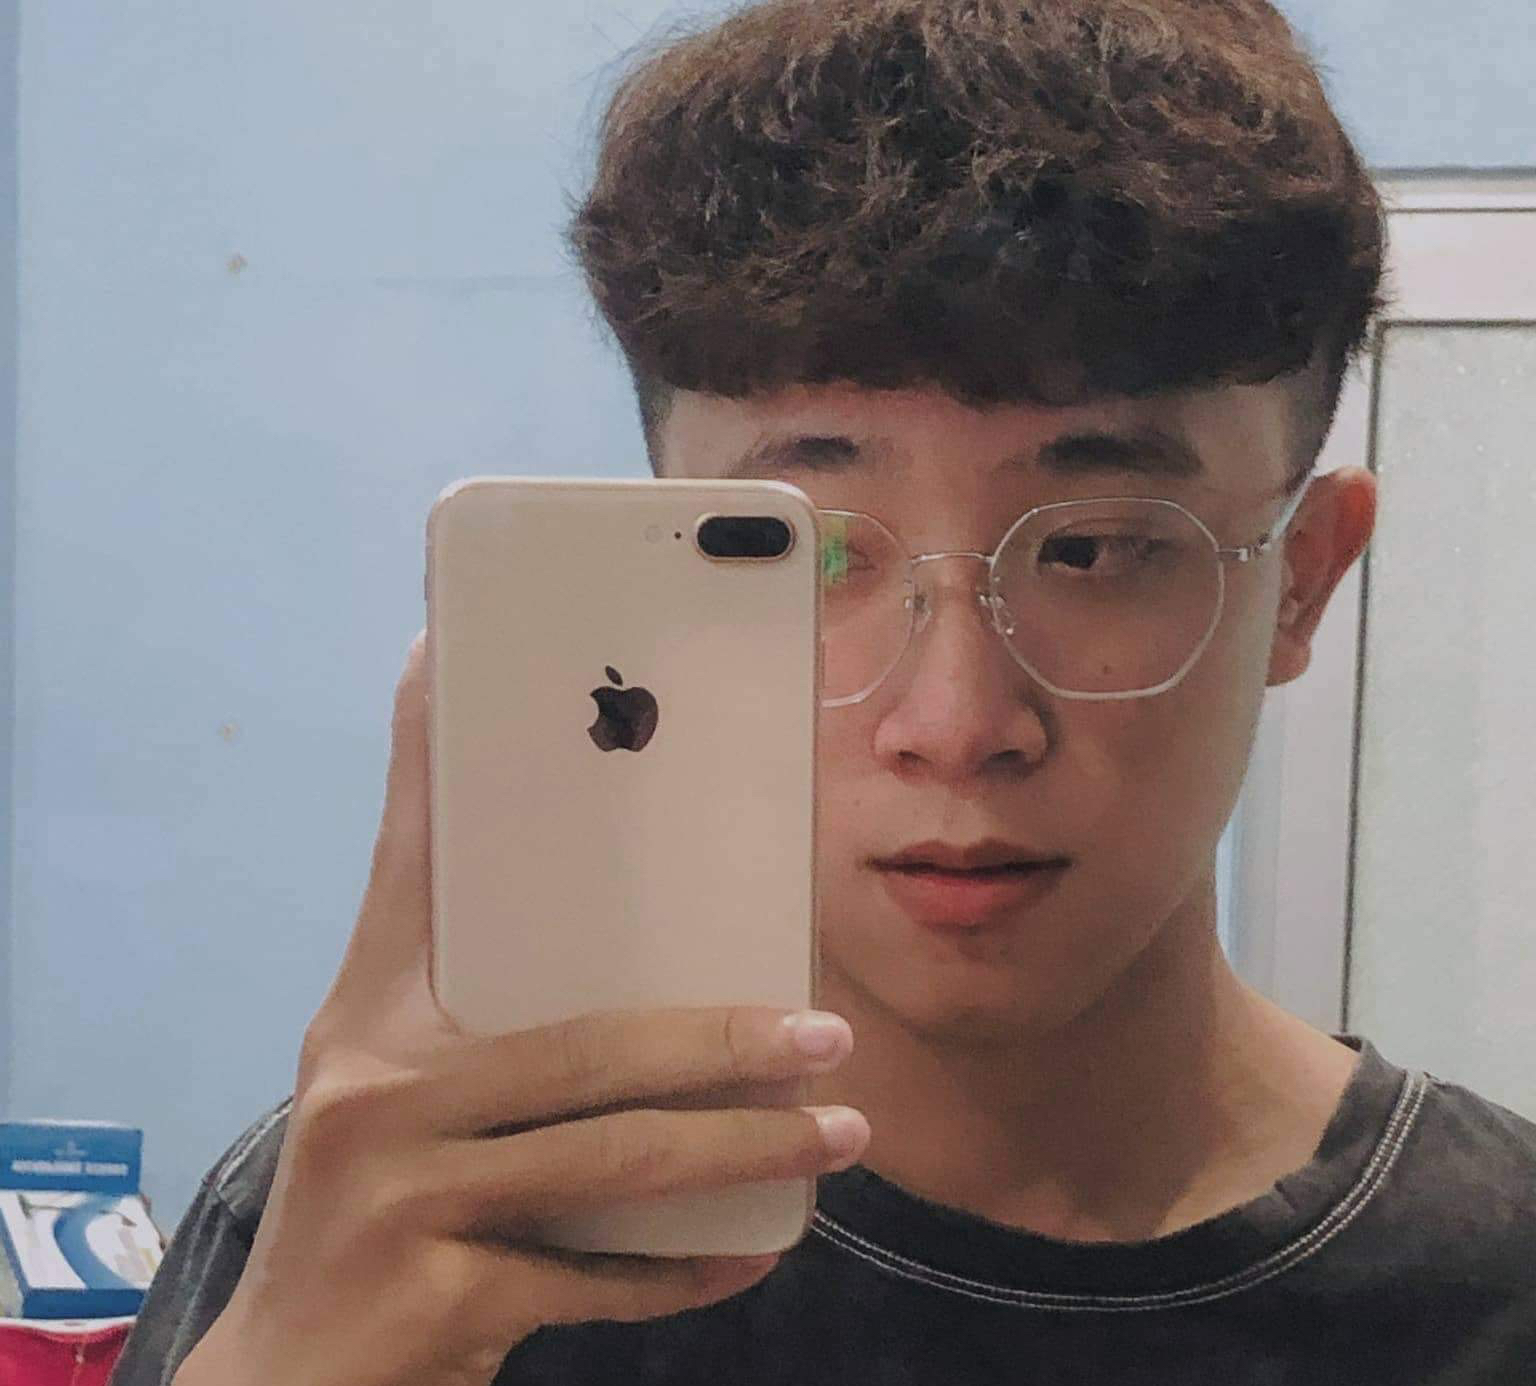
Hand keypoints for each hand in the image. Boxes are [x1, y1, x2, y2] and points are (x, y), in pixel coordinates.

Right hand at [174, 631, 866, 1385]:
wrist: (286, 1378)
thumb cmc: (368, 1205)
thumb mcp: (400, 1096)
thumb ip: (490, 1025)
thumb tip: (641, 959)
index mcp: (368, 1017)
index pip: (408, 860)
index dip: (426, 755)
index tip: (447, 649)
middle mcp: (372, 1089)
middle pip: (586, 1043)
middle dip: (724, 1037)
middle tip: (828, 1034)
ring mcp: (399, 1195)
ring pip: (614, 1157)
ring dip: (744, 1148)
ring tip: (836, 1134)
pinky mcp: (436, 1299)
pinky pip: (597, 1275)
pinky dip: (685, 1269)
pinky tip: (755, 1246)